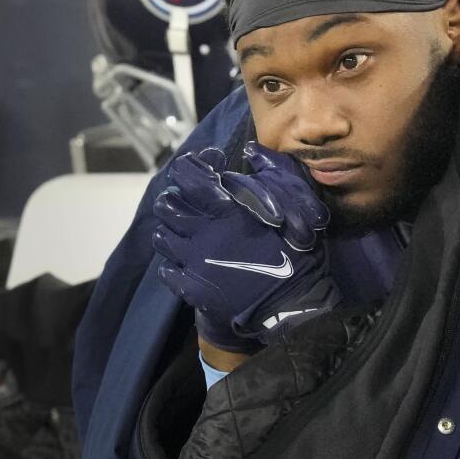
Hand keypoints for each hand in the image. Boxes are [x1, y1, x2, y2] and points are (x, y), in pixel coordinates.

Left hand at [152, 143, 340, 351]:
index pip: (187, 175)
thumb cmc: (297, 254)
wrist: (291, 305)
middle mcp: (202, 232)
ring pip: (162, 237)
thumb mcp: (294, 207)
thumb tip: (252, 153)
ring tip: (189, 236)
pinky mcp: (192, 288)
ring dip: (173, 232)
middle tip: (192, 204)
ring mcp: (194, 261)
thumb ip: (271, 176)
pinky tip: (191, 265)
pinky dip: (175, 265)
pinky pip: (167, 271)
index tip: (202, 168)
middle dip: (176, 200)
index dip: (190, 167)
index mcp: (226, 210)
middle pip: (166, 205)